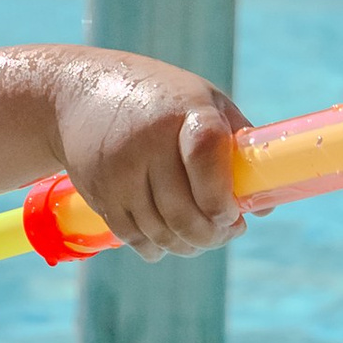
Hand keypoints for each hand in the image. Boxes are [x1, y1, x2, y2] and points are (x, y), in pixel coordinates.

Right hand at [48, 51, 246, 258]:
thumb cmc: (158, 99)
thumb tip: (264, 206)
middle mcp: (148, 140)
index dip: (221, 196)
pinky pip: (132, 237)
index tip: (233, 214)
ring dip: (187, 245)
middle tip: (225, 233)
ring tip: (199, 238)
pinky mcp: (98, 192)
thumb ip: (237, 145)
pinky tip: (168, 241)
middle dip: (212, 236)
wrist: (78, 94)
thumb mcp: (202, 101)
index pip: (205, 155)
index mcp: (183, 112)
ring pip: (160, 232)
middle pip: (184, 212)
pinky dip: (155, 248)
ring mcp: (118, 169)